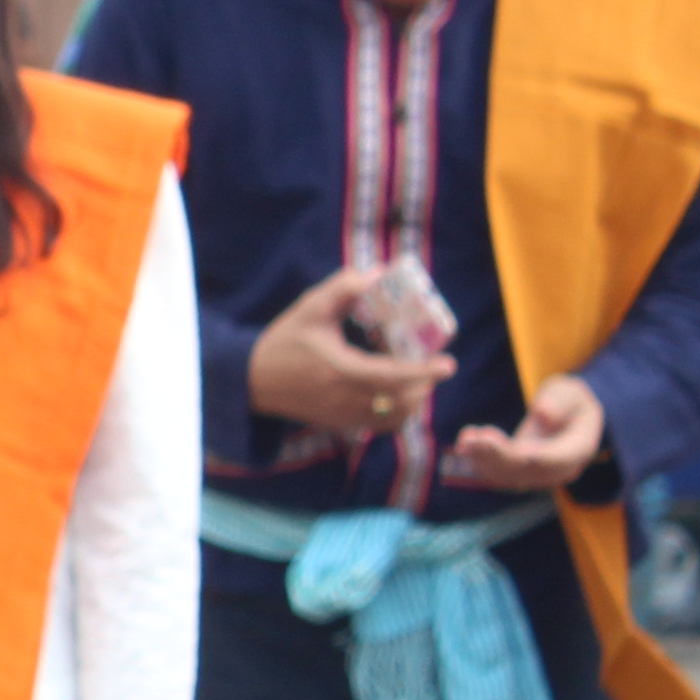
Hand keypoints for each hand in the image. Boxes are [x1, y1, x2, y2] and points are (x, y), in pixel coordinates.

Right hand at [244, 262, 455, 444]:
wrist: (252, 379)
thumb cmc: (284, 341)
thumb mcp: (310, 308)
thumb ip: (343, 288)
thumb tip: (377, 273)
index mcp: (339, 369)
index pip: (391, 376)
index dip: (423, 372)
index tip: (448, 364)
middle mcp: (343, 398)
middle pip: (400, 403)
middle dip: (424, 386)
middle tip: (435, 368)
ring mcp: (342, 415)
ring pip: (393, 419)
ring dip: (413, 402)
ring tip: (419, 382)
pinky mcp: (339, 424)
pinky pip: (379, 425)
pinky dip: (397, 414)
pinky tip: (398, 396)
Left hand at [444, 374, 607, 497]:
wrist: (564, 416)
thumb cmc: (569, 400)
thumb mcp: (571, 392)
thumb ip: (561, 402)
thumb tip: (543, 414)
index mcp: (579, 450)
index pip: (560, 460)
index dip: (541, 458)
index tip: (522, 452)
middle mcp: (558, 469)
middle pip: (527, 470)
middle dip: (500, 457)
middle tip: (477, 440)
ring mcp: (535, 474)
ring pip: (507, 475)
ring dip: (484, 459)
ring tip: (467, 438)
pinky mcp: (516, 472)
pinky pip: (496, 471)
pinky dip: (478, 458)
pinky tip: (465, 439)